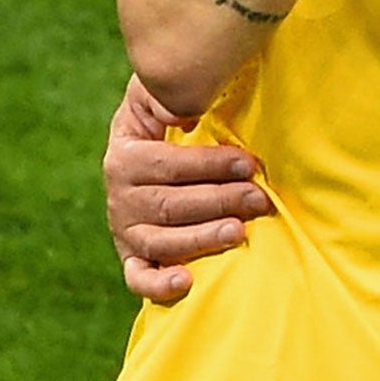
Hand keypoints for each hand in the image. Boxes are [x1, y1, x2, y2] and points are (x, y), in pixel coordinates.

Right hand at [104, 74, 271, 303]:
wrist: (149, 152)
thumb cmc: (170, 119)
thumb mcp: (160, 97)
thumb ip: (168, 95)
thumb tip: (182, 109)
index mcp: (125, 156)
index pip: (168, 165)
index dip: (209, 165)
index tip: (248, 164)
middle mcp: (120, 196)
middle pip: (169, 205)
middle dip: (219, 201)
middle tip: (260, 199)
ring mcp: (125, 230)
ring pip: (160, 241)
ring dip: (201, 238)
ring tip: (238, 232)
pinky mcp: (133, 258)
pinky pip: (139, 278)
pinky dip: (158, 285)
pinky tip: (186, 281)